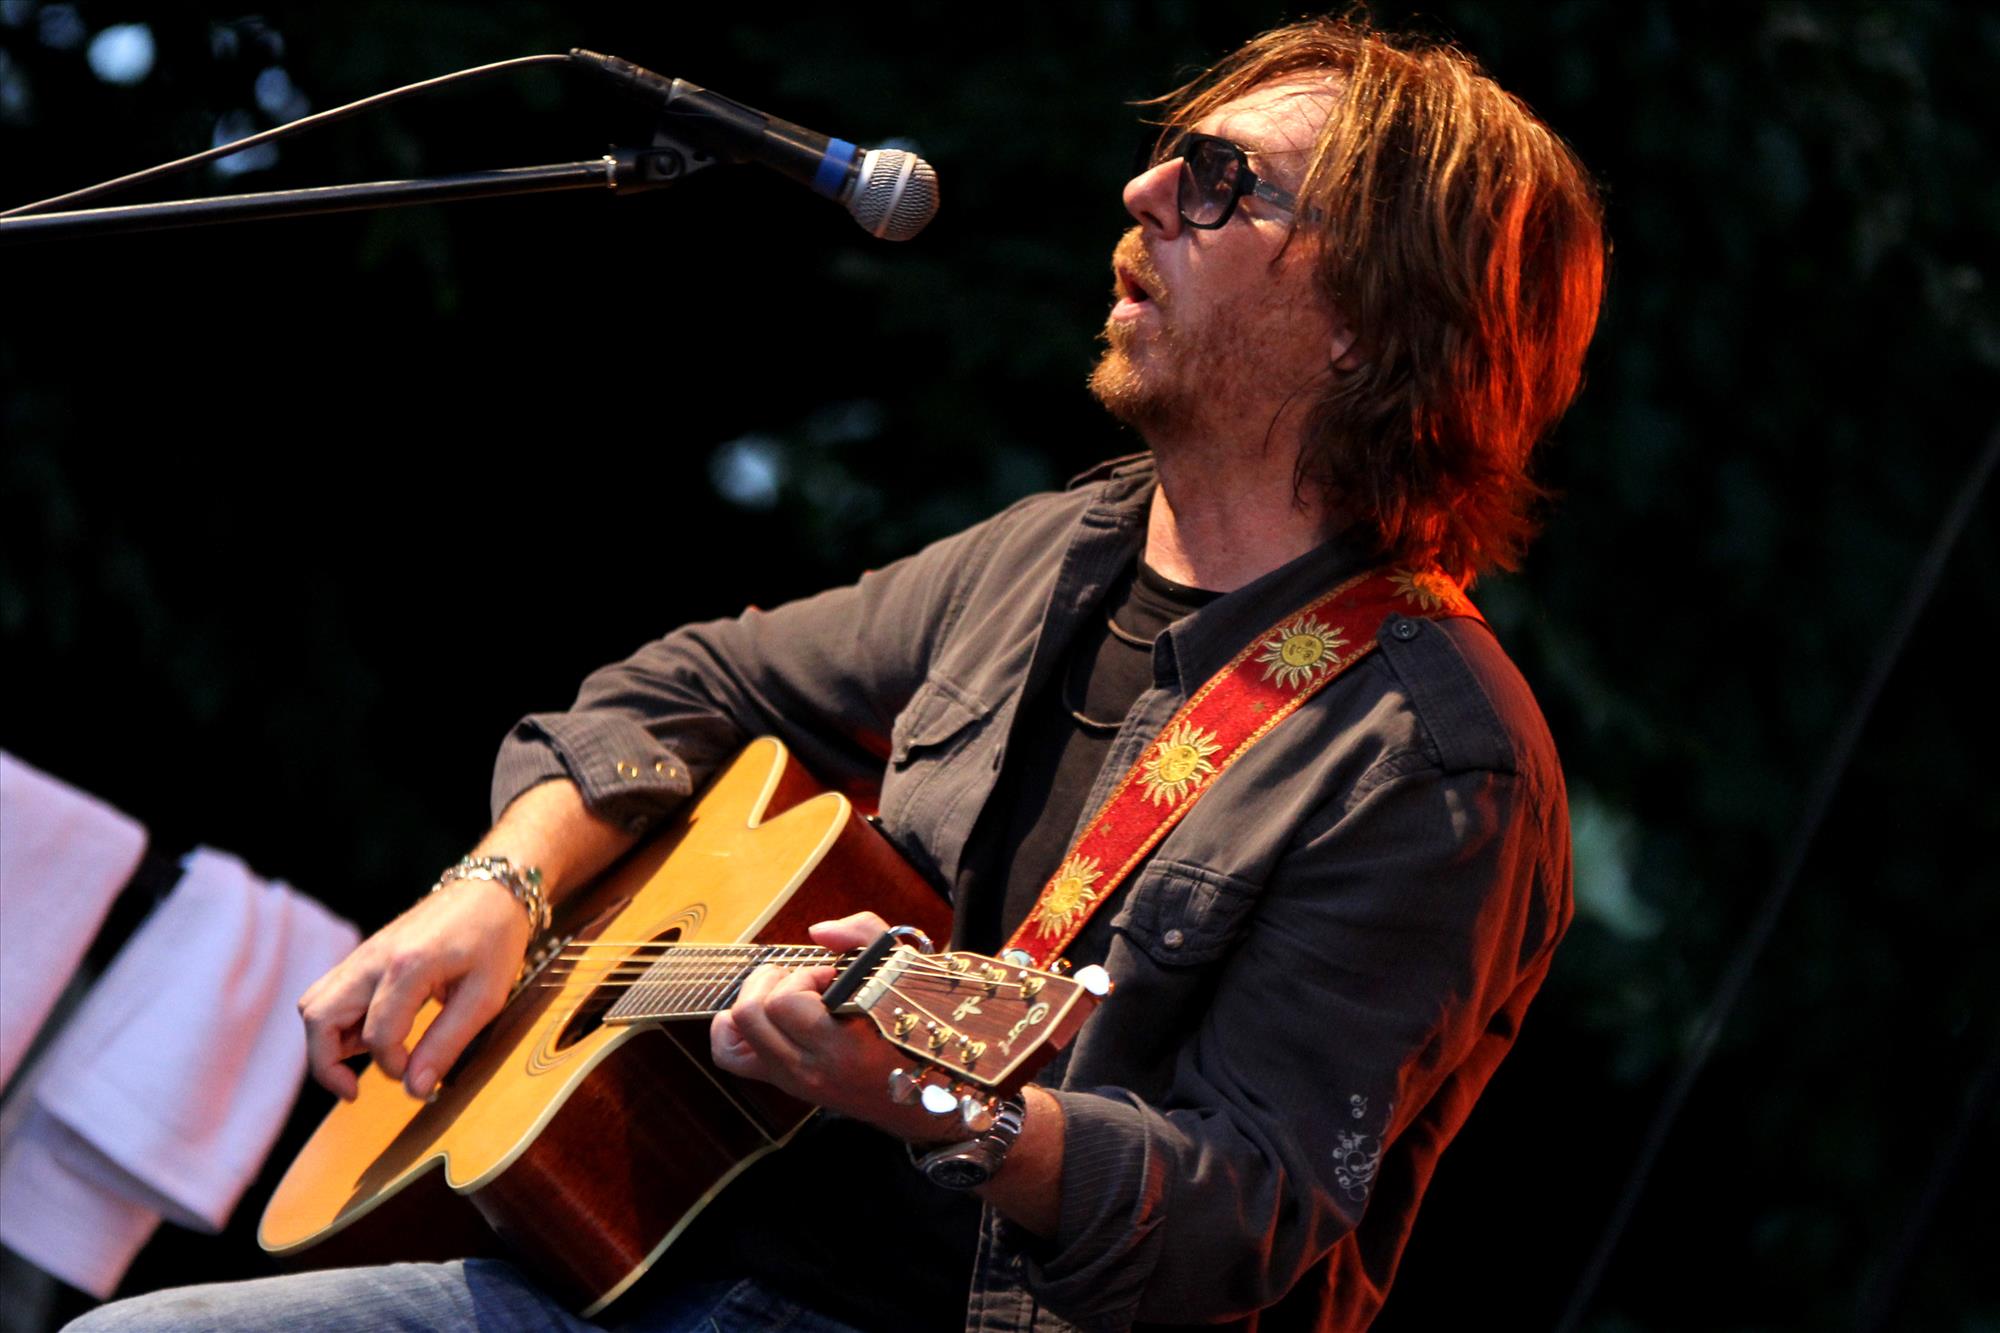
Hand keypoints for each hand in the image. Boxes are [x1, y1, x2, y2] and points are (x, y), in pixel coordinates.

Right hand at [297, 879, 531, 1101]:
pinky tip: (370, 1033)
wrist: (490, 890)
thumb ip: (447, 1044)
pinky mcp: (363, 956)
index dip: (393, 1067)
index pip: (377, 1035)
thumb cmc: (494, 940)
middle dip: (327, 1065)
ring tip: (365, 1059)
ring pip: (314, 1004)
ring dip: (327, 1041)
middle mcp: (373, 958)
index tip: (419, 1078)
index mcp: (407, 965)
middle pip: (318, 1017)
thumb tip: (416, 1089)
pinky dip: (337, 1022)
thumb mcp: (486, 996)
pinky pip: (329, 993)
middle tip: (354, 1090)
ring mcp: (363, 954)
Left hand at [709, 911, 939, 1138]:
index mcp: (841, 1047)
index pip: (787, 1002)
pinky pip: (732, 1056)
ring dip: (755, 1000)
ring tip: (789, 995)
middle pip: (751, 1014)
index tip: (835, 977)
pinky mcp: (784, 1084)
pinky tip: (764, 1015)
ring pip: (734, 1034)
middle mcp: (809, 1071)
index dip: (807, 975)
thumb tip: (817, 932)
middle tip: (809, 983)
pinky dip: (733, 1029)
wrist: (929, 1100)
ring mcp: (793, 1082)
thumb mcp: (905, 972)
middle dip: (775, 982)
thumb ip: (862, 935)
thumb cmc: (918, 1031)